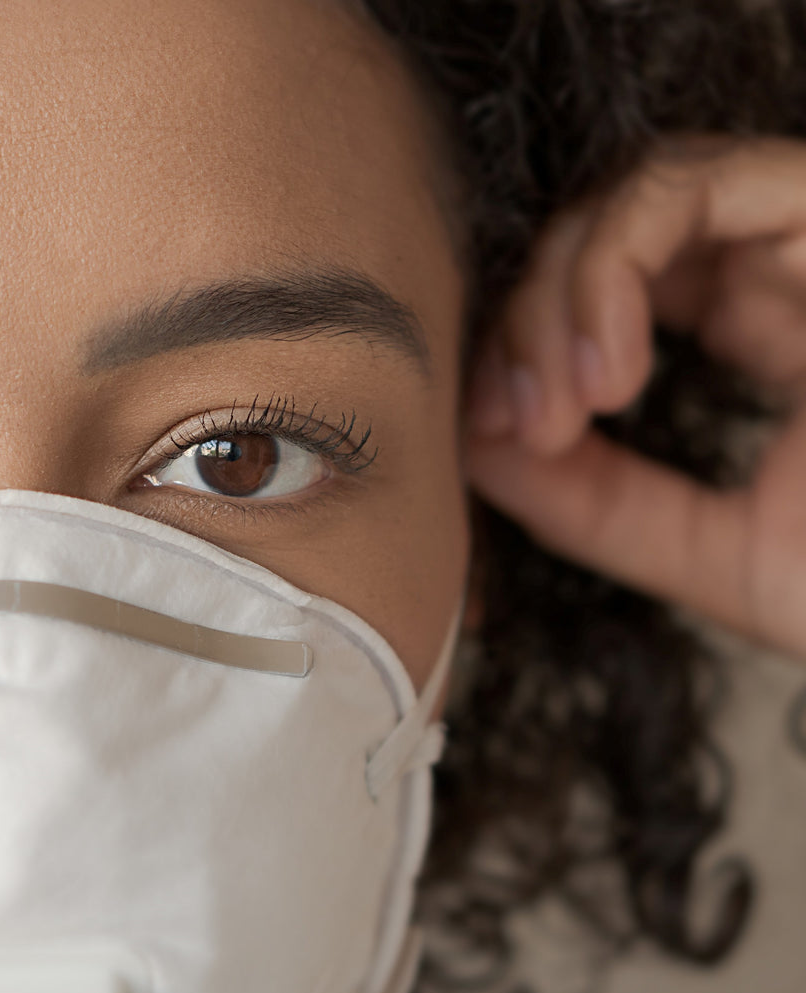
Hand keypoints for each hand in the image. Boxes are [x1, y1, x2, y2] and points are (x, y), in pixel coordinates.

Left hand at [466, 136, 805, 659]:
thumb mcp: (720, 556)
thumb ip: (598, 506)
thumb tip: (472, 446)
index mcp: (768, 329)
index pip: (615, 288)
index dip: (529, 345)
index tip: (492, 433)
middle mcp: (793, 268)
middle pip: (613, 230)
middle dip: (530, 314)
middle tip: (513, 418)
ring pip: (642, 192)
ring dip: (563, 288)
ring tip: (564, 400)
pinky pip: (698, 182)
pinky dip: (615, 263)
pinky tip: (607, 370)